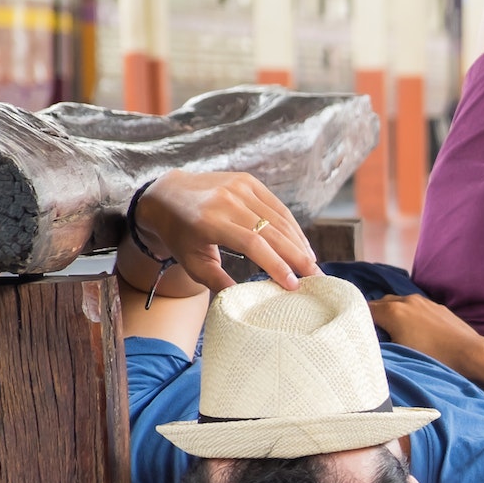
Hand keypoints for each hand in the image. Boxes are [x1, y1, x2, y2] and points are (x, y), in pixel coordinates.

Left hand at [135, 170, 318, 292]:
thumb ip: (218, 283)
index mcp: (208, 221)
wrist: (167, 194)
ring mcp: (238, 186)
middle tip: (316, 278)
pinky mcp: (247, 181)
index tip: (292, 285)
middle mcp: (226, 200)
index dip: (276, 265)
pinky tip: (302, 246)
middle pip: (272, 231)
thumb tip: (247, 302)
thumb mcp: (192, 263)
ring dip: (299, 244)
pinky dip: (293, 228)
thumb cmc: (180, 235)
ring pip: (279, 219)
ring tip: (312, 265)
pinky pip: (277, 207)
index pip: (252, 244)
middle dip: (297, 257)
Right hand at [366, 293, 483, 388]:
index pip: (364, 309)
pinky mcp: (437, 307)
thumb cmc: (436, 358)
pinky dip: (406, 314)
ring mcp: (424, 302)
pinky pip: (414, 306)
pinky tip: (411, 329)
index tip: (352, 330)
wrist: (472, 355)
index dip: (356, 319)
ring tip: (389, 331)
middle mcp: (407, 301)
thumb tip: (368, 340)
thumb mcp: (401, 353)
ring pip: (398, 303)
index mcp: (394, 311)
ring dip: (390, 314)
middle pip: (380, 303)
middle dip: (373, 316)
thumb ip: (381, 342)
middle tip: (368, 332)